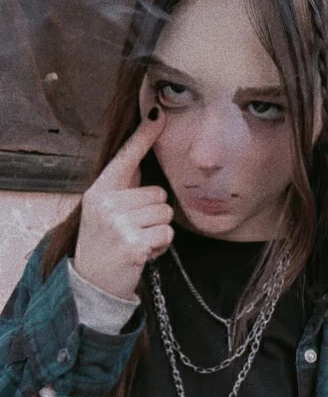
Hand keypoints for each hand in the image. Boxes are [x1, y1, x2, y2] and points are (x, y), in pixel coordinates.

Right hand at [74, 106, 172, 300]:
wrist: (91, 283)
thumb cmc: (104, 243)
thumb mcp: (106, 211)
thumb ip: (124, 188)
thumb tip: (143, 158)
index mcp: (99, 190)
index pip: (126, 157)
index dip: (144, 136)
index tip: (158, 113)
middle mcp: (105, 202)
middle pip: (159, 193)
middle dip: (154, 214)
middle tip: (134, 231)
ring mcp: (117, 223)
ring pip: (165, 213)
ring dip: (158, 231)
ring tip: (137, 241)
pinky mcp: (132, 243)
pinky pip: (166, 233)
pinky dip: (160, 246)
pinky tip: (142, 253)